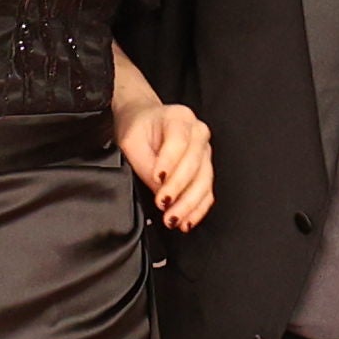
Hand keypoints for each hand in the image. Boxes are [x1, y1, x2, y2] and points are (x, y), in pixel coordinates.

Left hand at [119, 95, 214, 231]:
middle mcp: (197, 133)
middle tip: (164, 205)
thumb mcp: (131, 142)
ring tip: (173, 219)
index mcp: (179, 118)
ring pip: (204, 181)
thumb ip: (144, 164)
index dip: (169, 163)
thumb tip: (158, 188)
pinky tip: (187, 220)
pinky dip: (198, 208)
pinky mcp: (205, 169)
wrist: (144, 123)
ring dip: (189, 204)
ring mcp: (204, 151)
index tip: (158, 179)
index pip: (179, 141)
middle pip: (194, 164)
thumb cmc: (138, 128)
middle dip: (179, 189)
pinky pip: (207, 191)